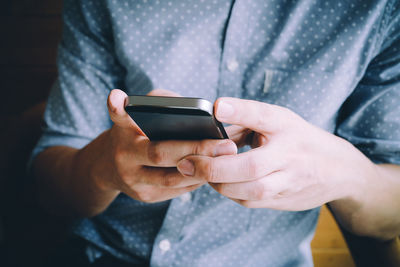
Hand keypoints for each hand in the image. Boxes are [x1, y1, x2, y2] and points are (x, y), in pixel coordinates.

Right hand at [97, 89, 236, 202]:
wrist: (111, 167)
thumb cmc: (136, 132)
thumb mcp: (141, 115)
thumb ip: (160, 103)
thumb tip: (195, 109)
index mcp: (122, 130)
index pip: (118, 116)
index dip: (117, 107)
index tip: (116, 96)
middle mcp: (123, 156)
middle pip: (160, 154)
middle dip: (196, 150)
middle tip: (227, 145)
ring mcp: (134, 181)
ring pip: (172, 179)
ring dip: (203, 169)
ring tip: (228, 159)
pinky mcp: (146, 196)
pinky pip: (177, 190)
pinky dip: (197, 179)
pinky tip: (215, 170)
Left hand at [177, 97, 370, 210]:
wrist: (337, 170)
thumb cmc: (299, 140)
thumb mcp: (280, 120)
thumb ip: (247, 118)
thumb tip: (212, 117)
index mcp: (287, 128)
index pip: (263, 116)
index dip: (241, 110)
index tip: (216, 107)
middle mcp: (289, 156)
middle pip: (249, 166)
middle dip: (213, 167)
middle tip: (186, 163)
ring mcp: (288, 182)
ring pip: (247, 190)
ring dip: (218, 183)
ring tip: (198, 172)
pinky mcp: (283, 201)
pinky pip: (249, 200)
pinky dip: (229, 192)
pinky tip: (219, 182)